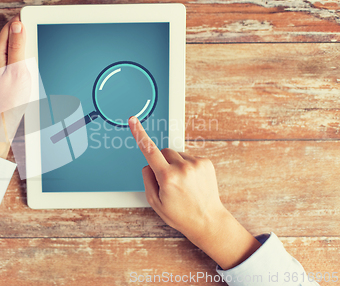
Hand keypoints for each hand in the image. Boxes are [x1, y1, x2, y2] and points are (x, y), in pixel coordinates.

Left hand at [0, 15, 29, 157]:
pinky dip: (27, 58)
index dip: (27, 22)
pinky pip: (18, 55)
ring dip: (30, 48)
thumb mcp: (17, 70)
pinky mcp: (6, 68)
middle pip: (15, 32)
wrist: (3, 118)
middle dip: (29, 35)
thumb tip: (18, 24)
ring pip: (18, 44)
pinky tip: (31, 69)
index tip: (40, 24)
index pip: (12, 24)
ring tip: (35, 61)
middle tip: (38, 49)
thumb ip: (17, 46)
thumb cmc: (10, 99)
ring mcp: (0, 60)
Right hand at [128, 116, 260, 269]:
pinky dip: (186, 166)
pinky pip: (188, 157)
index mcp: (167, 177)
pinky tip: (191, 182)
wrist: (208, 220)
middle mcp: (182, 167)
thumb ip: (147, 179)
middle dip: (161, 161)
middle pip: (164, 151)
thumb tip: (148, 164)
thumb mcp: (155, 202)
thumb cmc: (180, 214)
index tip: (133, 120)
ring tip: (182, 184)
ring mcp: (196, 164)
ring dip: (175, 164)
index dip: (140, 134)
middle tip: (166, 180)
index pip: (149, 151)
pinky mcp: (206, 162)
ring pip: (176, 155)